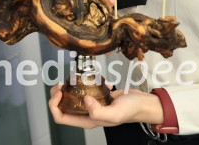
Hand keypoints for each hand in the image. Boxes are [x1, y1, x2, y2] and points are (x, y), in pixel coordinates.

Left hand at [48, 83, 162, 128]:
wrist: (143, 103)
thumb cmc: (131, 110)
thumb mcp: (115, 113)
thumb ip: (98, 111)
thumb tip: (84, 100)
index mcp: (88, 120)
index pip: (61, 117)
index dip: (54, 105)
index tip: (60, 91)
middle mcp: (87, 113)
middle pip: (63, 106)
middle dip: (58, 94)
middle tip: (62, 82)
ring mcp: (92, 104)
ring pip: (71, 96)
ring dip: (68, 86)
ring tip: (72, 78)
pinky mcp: (97, 95)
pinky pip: (85, 87)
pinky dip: (85, 81)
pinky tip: (93, 79)